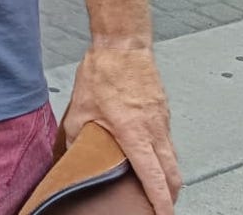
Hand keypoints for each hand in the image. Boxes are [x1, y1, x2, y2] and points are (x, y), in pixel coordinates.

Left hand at [65, 45, 179, 214]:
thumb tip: (69, 156)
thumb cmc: (103, 73)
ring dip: (169, 177)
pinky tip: (152, 156)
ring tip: (157, 188)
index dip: (161, 202)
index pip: (154, 178)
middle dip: (170, 196)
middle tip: (160, 207)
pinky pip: (169, 141)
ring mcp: (162, 121)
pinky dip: (165, 156)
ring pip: (173, 159)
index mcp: (134, 134)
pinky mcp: (164, 112)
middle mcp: (154, 130)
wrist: (123, 44)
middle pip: (173, 174)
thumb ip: (75, 138)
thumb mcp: (80, 110)